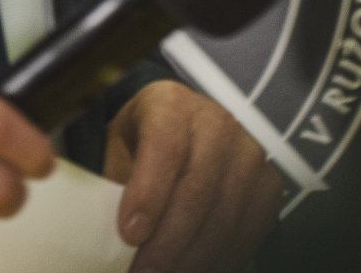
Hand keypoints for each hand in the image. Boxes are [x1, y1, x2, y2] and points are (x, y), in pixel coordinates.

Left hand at [103, 81, 282, 272]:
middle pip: (197, 191)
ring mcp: (249, 155)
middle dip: (166, 244)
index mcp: (171, 105)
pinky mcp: (268, 187)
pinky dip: (216, 261)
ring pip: (223, 219)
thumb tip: (92, 236)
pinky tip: (190, 269)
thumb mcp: (114, 155)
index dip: (149, 193)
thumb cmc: (140, 151)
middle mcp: (217, 124)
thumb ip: (107, 190)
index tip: (129, 234)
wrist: (182, 139)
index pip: (166, 145)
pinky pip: (246, 234)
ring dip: (190, 260)